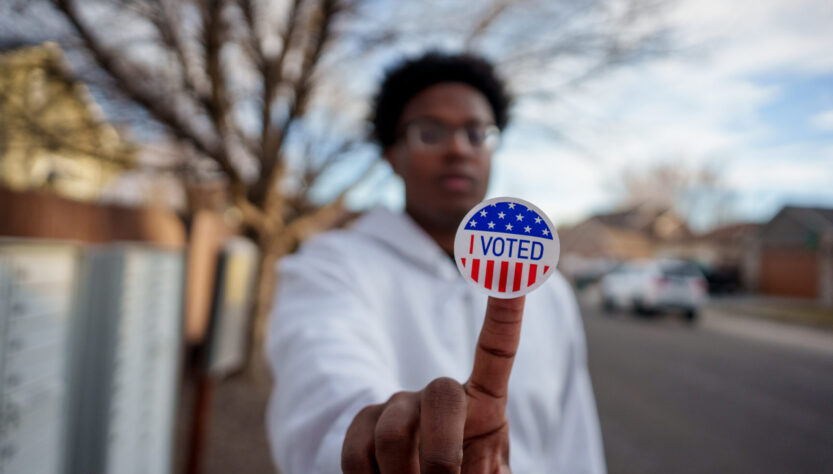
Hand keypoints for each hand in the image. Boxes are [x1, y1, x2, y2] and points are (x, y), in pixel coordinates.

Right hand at [342, 296, 524, 472]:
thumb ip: (487, 469)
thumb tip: (470, 462)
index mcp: (484, 403)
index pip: (497, 347)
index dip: (506, 309)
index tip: (513, 268)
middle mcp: (440, 394)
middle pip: (440, 394)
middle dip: (442, 453)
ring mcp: (398, 405)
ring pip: (393, 432)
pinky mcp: (363, 423)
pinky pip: (358, 450)